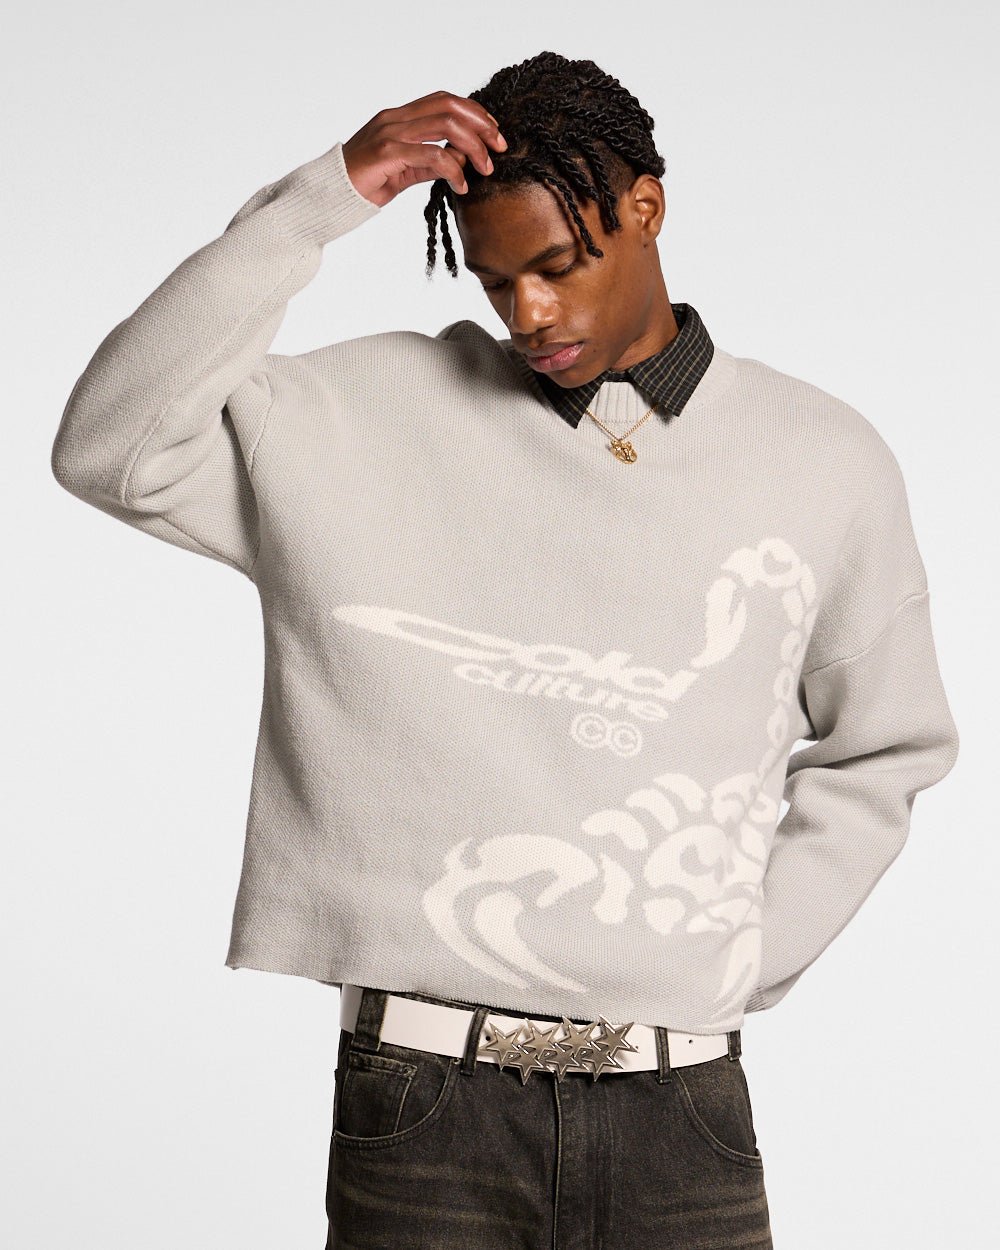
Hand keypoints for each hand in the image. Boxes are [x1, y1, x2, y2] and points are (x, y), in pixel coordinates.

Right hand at [342, 91, 507, 207]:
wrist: (330, 197)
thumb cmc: (364, 185)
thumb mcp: (403, 172)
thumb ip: (428, 164)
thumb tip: (458, 162)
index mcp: (398, 118)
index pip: (444, 101)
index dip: (474, 112)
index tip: (493, 133)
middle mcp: (395, 118)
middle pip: (450, 106)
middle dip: (482, 125)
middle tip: (499, 148)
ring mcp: (391, 133)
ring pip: (446, 125)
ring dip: (473, 146)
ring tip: (485, 169)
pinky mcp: (388, 154)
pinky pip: (432, 154)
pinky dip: (454, 169)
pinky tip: (461, 186)